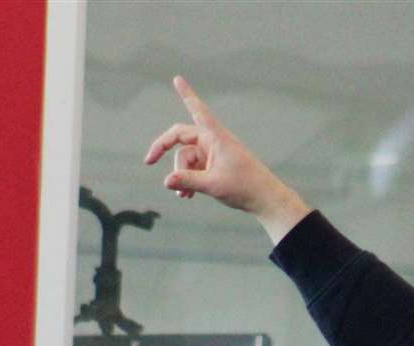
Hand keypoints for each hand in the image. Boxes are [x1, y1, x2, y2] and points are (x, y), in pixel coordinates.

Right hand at [145, 75, 311, 241]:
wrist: (265, 199)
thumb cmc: (245, 187)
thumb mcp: (213, 184)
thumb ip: (188, 181)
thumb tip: (165, 181)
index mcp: (216, 137)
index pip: (198, 111)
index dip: (187, 95)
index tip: (177, 78)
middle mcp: (213, 142)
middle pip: (181, 140)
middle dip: (166, 153)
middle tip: (148, 161)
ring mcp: (212, 154)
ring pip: (186, 159)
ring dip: (181, 176)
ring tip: (183, 195)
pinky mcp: (213, 166)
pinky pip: (193, 169)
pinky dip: (188, 180)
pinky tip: (186, 195)